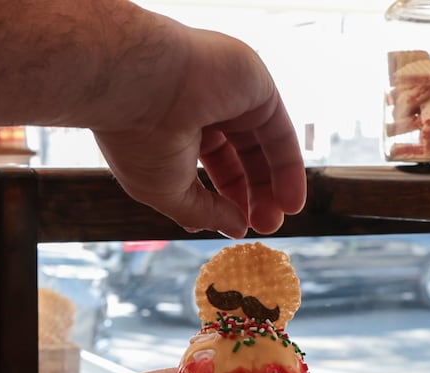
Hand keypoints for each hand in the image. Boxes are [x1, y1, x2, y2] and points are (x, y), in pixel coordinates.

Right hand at [92, 27, 306, 238]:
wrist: (138, 86)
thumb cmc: (140, 139)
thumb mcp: (167, 192)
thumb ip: (205, 213)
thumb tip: (237, 228)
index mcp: (177, 125)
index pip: (213, 164)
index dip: (225, 198)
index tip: (235, 227)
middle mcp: (206, 107)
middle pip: (241, 158)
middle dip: (252, 197)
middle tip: (262, 228)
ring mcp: (232, 94)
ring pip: (263, 148)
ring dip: (274, 189)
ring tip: (273, 223)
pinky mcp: (257, 86)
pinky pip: (281, 133)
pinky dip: (290, 170)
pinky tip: (290, 204)